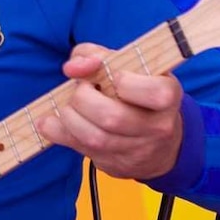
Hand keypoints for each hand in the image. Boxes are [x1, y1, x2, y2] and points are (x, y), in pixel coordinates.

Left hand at [37, 43, 183, 179]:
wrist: (157, 142)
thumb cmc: (137, 92)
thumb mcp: (126, 65)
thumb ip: (94, 54)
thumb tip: (73, 67)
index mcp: (168, 96)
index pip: (154, 93)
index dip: (126, 82)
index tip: (115, 76)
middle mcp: (157, 127)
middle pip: (113, 118)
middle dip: (83, 99)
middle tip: (80, 90)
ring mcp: (137, 150)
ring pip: (95, 138)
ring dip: (69, 117)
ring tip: (68, 105)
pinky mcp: (116, 164)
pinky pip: (80, 149)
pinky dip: (58, 132)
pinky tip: (51, 121)